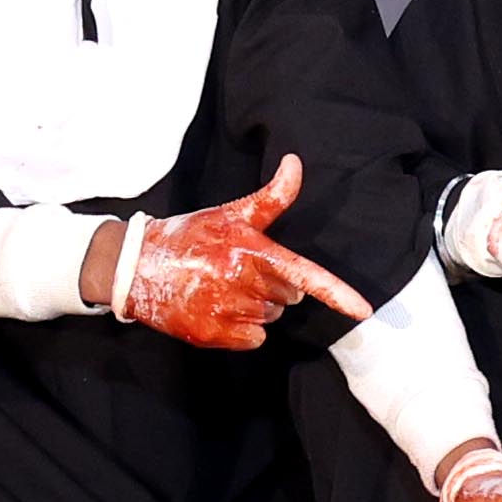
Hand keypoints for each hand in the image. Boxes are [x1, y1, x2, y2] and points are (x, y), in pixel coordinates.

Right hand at [92, 155, 369, 351]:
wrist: (137, 267)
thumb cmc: (191, 236)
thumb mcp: (231, 212)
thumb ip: (271, 196)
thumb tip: (296, 162)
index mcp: (251, 251)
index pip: (304, 274)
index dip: (337, 294)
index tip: (364, 311)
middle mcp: (242, 282)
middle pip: (290, 296)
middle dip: (274, 285)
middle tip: (240, 270)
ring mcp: (226, 311)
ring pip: (271, 317)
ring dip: (256, 306)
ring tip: (224, 287)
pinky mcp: (212, 335)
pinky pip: (254, 340)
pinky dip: (244, 331)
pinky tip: (219, 308)